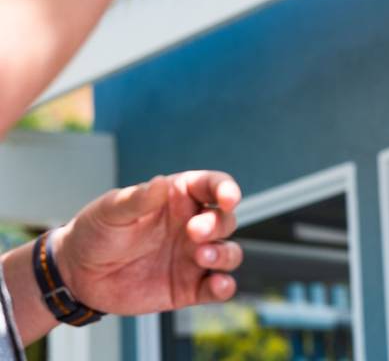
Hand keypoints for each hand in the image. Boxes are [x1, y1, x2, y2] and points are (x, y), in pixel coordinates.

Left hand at [52, 171, 243, 314]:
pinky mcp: (189, 287)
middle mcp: (193, 225)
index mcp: (179, 198)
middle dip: (218, 224)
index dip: (228, 189)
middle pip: (226, 220)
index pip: (214, 186)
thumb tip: (160, 184)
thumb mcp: (110, 210)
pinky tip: (218, 285)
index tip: (228, 199)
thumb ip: (137, 199)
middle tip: (195, 233)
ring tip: (202, 257)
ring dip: (225, 255)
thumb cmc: (95, 232)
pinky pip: (218, 287)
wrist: (77, 275)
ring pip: (229, 253)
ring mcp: (193, 257)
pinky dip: (225, 287)